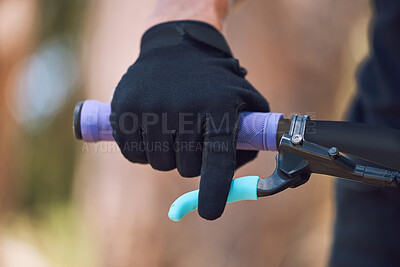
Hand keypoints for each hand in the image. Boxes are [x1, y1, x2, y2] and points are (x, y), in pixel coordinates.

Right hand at [111, 21, 268, 219]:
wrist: (177, 46)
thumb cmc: (215, 83)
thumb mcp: (244, 101)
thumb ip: (250, 140)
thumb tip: (238, 183)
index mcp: (218, 106)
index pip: (216, 159)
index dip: (213, 190)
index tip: (210, 213)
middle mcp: (183, 106)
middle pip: (187, 168)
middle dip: (192, 163)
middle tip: (193, 140)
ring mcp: (150, 107)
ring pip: (160, 163)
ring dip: (168, 156)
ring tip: (173, 129)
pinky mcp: (123, 108)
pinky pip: (133, 154)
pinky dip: (143, 151)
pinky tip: (152, 129)